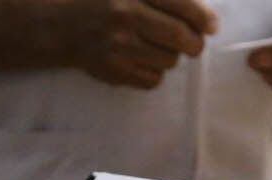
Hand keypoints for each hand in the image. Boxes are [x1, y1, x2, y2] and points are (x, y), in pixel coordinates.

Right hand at [73, 0, 217, 88]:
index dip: (204, 18)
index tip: (212, 25)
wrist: (60, 24)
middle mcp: (126, 16)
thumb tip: (205, 16)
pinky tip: (143, 60)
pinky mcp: (113, 71)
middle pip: (181, 38)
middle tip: (193, 43)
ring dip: (171, 56)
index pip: (182, 5)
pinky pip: (153, 79)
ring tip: (157, 47)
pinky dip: (154, 72)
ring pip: (169, 61)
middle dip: (195, 43)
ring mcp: (119, 46)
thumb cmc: (102, 0)